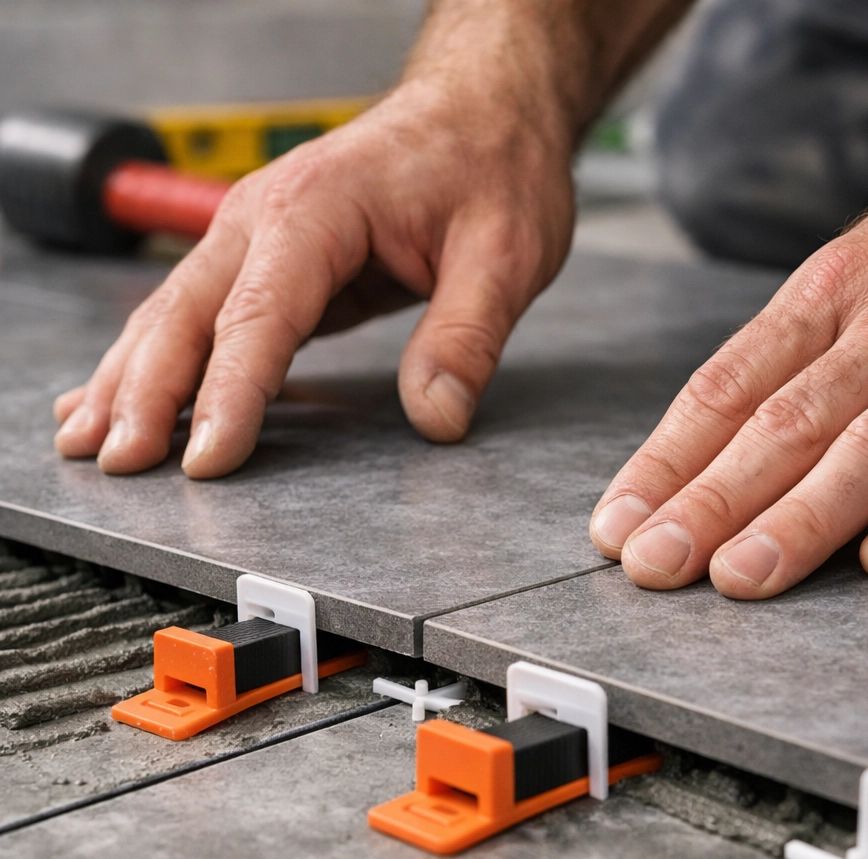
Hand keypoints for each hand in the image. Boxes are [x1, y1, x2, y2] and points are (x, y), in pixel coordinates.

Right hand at [53, 78, 574, 476]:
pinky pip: (199, 315)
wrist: (479, 112)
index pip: (258, 317)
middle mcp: (267, 216)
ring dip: (129, 378)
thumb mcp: (504, 252)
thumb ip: (466, 336)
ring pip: (174, 313)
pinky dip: (156, 358)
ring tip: (87, 440)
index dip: (229, 395)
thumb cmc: (490, 163)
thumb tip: (437, 415)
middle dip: (145, 392)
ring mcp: (257, 235)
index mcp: (318, 208)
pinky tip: (122, 393)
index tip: (210, 458)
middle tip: (119, 462)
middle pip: (187, 314)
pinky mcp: (268, 259)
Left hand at [590, 104, 867, 596]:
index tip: (619, 523)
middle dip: (713, 502)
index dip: (665, 463)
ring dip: (802, 518)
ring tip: (740, 575)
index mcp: (826, 294)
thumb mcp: (841, 275)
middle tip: (657, 562)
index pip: (725, 389)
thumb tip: (688, 452)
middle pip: (785, 425)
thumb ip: (775, 359)